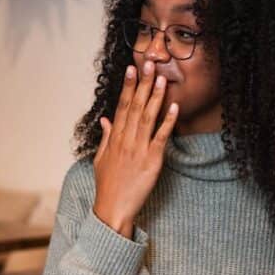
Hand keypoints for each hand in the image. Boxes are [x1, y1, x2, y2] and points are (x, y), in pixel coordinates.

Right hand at [93, 61, 177, 237]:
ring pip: (148, 118)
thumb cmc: (108, 186)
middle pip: (135, 107)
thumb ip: (106, 137)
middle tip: (149, 64)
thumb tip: (105, 119)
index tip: (132, 69)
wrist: (113, 210)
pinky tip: (174, 107)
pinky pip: (161, 138)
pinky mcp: (152, 162)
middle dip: (143, 84)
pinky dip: (168, 122)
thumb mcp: (101, 160)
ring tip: (162, 79)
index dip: (128, 87)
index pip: (122, 107)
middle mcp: (125, 141)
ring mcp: (138, 150)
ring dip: (155, 97)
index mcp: (115, 139)